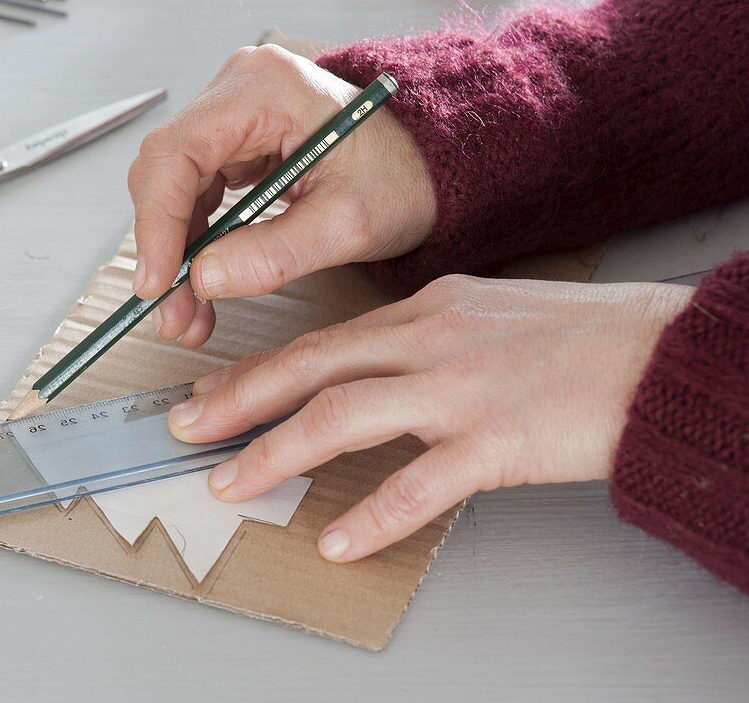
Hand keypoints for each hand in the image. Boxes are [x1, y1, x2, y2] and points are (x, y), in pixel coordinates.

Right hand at [129, 44, 434, 346]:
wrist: (429, 167)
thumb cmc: (403, 179)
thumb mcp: (348, 225)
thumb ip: (274, 253)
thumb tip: (202, 279)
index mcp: (266, 89)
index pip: (177, 152)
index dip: (157, 221)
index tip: (157, 282)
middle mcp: (238, 89)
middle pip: (165, 171)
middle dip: (164, 249)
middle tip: (172, 316)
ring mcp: (232, 114)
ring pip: (173, 189)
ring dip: (176, 256)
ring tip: (188, 317)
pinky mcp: (234, 142)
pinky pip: (194, 195)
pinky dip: (195, 246)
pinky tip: (202, 289)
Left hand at [166, 276, 691, 561]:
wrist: (662, 354)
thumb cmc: (580, 338)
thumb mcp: (485, 315)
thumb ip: (424, 339)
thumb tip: (371, 368)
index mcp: (425, 310)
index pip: (320, 340)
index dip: (257, 371)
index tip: (213, 393)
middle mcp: (430, 341)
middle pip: (310, 369)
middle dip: (238, 402)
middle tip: (188, 430)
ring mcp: (460, 389)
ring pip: (342, 418)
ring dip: (277, 453)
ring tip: (235, 483)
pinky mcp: (498, 440)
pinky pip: (418, 485)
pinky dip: (372, 516)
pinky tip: (339, 541)